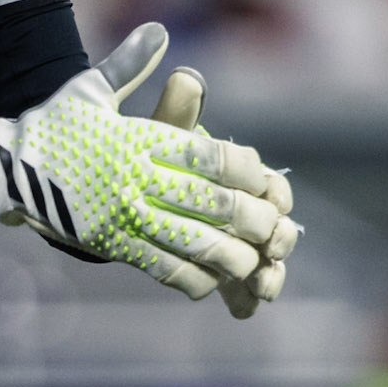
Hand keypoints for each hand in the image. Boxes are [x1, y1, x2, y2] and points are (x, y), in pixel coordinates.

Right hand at [0, 24, 297, 302]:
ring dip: (230, 256)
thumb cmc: (52, 126)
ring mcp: (124, 216)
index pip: (209, 154)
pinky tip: (212, 282)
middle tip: (275, 227)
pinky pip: (161, 268)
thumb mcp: (89, 89)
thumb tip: (160, 29)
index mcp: (140, 139)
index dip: (244, 169)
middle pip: (211, 203)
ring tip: (252, 263)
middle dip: (250, 218)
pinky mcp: (111, 245)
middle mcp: (137, 178)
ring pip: (193, 242)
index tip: (263, 176)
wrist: (4, 170)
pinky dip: (192, 278)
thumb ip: (130, 63)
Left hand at [148, 63, 297, 316]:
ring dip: (269, 275)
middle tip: (271, 247)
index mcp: (237, 176)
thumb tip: (184, 76)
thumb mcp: (151, 134)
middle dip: (278, 239)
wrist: (109, 197)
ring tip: (260, 286)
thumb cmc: (139, 157)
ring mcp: (233, 244)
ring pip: (265, 262)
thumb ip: (173, 112)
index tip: (270, 198)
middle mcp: (242, 212)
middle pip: (276, 227)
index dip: (274, 193)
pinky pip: (239, 290)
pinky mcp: (216, 273)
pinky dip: (244, 300)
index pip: (269, 184)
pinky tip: (241, 310)